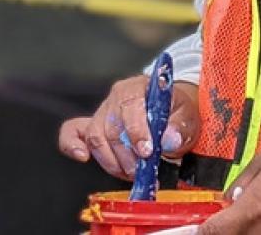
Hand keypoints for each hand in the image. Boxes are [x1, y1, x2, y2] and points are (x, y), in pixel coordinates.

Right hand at [58, 75, 199, 179]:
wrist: (171, 109)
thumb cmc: (177, 111)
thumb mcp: (188, 115)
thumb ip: (181, 127)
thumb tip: (169, 140)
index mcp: (139, 87)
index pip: (130, 105)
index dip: (137, 131)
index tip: (147, 151)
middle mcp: (116, 97)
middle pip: (111, 126)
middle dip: (126, 155)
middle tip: (142, 171)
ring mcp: (102, 111)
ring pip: (95, 136)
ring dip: (111, 160)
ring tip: (130, 173)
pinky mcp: (92, 126)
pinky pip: (73, 131)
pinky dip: (72, 144)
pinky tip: (82, 156)